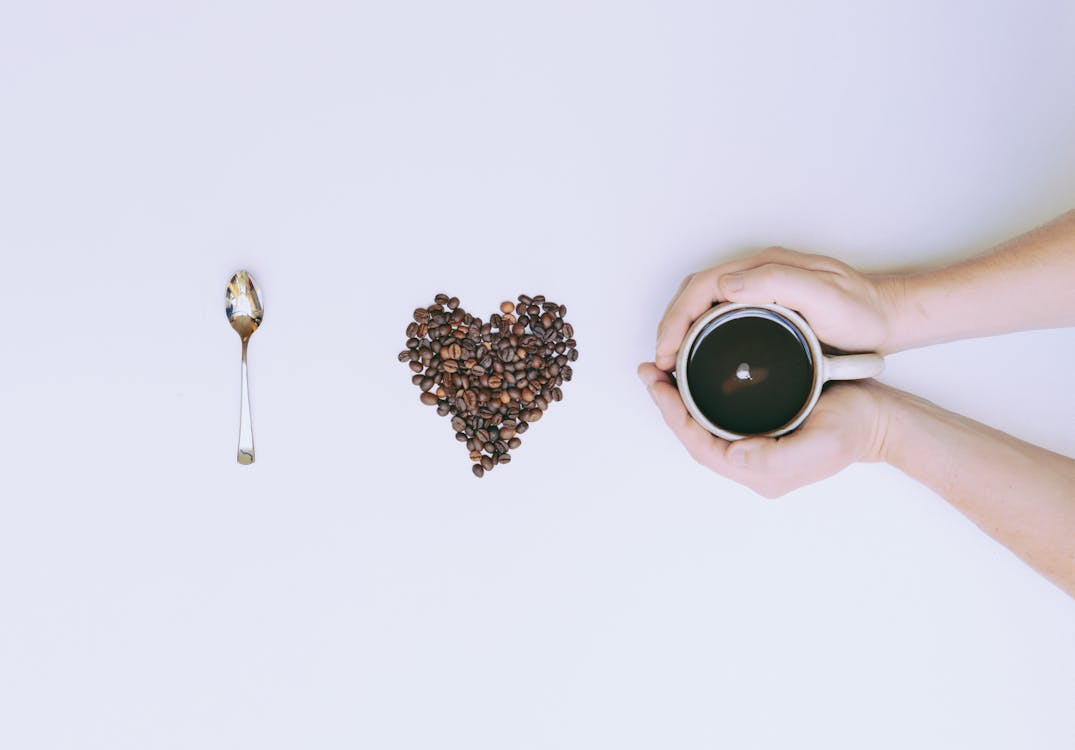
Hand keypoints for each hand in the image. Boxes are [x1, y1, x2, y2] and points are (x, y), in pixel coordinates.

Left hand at [637, 363, 888, 497]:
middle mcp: (751, 462)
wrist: (880, 418)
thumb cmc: (854, 429)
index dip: (674, 417)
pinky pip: (717, 416)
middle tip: (649, 372)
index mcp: (759, 471)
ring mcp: (754, 445)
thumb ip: (776, 457)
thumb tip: (734, 454)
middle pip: (694, 435)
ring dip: (677, 400)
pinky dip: (697, 396)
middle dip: (667, 405)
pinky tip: (688, 376)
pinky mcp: (760, 427)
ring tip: (659, 372)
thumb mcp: (821, 444)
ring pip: (702, 425)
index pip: (699, 445)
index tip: (658, 386)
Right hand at [654, 247, 900, 369]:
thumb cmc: (862, 311)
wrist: (889, 318)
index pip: (701, 286)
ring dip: (681, 329)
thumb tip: (724, 284)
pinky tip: (697, 354)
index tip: (666, 350)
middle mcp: (757, 274)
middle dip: (670, 325)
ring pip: (703, 304)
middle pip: (695, 293)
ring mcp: (760, 289)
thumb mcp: (824, 296)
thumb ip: (777, 283)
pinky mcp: (765, 306)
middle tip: (660, 361)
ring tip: (671, 360)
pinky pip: (719, 315)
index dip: (676, 318)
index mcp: (763, 267)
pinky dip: (698, 333)